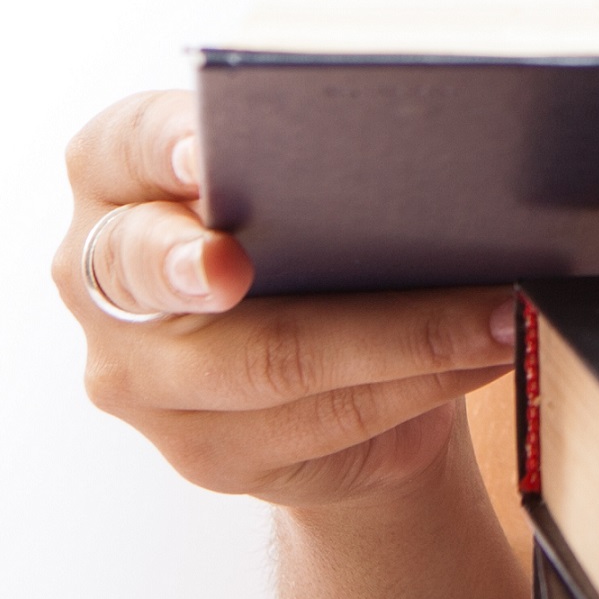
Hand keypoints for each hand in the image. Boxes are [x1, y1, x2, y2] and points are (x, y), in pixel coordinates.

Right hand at [56, 88, 517, 508]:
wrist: (321, 370)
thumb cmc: (310, 240)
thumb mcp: (294, 182)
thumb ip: (308, 161)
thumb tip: (426, 147)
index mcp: (113, 181)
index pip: (120, 149)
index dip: (160, 146)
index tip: (202, 149)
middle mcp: (102, 283)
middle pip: (150, 268)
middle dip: (207, 264)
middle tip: (250, 262)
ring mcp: (144, 381)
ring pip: (268, 361)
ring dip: (403, 334)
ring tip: (496, 309)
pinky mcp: (207, 452)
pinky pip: (325, 420)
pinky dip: (420, 382)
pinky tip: (486, 352)